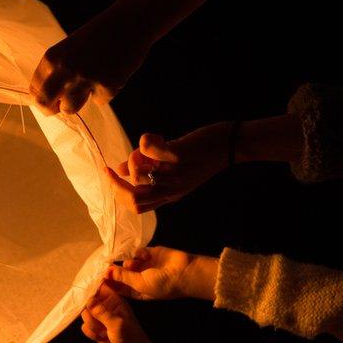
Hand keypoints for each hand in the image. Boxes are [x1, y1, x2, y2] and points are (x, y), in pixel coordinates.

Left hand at [30, 9, 151, 114]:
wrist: (130, 22)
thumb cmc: (99, 35)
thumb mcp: (69, 48)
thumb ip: (57, 70)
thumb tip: (47, 98)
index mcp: (52, 57)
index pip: (34, 89)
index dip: (40, 98)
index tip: (48, 101)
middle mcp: (65, 69)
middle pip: (45, 103)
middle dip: (51, 109)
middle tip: (59, 107)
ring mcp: (86, 79)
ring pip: (70, 108)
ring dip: (78, 102)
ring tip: (89, 85)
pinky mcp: (106, 87)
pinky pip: (99, 101)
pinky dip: (104, 92)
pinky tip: (111, 74)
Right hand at [81, 283, 165, 342]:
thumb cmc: (131, 339)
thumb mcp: (117, 324)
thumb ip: (102, 312)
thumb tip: (89, 300)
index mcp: (115, 301)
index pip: (99, 288)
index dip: (91, 292)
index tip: (89, 302)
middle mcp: (107, 308)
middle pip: (88, 303)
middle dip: (90, 314)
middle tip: (101, 324)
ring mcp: (101, 319)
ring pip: (85, 315)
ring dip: (91, 325)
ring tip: (103, 333)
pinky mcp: (96, 329)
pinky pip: (85, 327)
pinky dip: (90, 333)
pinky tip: (100, 338)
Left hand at [106, 246, 215, 301]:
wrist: (184, 272)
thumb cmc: (162, 284)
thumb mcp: (140, 284)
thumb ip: (123, 277)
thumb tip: (107, 272)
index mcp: (138, 291)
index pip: (119, 287)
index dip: (110, 283)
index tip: (98, 277)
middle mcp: (140, 279)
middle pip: (122, 274)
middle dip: (116, 271)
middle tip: (107, 266)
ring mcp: (146, 266)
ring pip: (129, 262)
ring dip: (129, 262)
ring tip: (135, 264)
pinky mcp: (150, 254)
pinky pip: (138, 252)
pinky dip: (139, 253)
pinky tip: (145, 256)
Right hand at [107, 122, 230, 212]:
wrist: (232, 145)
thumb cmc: (200, 152)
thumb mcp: (173, 166)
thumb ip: (147, 169)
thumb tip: (119, 169)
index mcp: (169, 194)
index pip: (136, 207)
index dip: (118, 194)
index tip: (110, 175)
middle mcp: (171, 189)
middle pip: (134, 199)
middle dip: (116, 184)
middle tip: (112, 169)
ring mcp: (175, 175)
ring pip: (138, 175)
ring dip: (134, 159)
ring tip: (146, 147)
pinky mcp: (179, 157)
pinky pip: (150, 151)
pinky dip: (145, 141)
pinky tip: (154, 136)